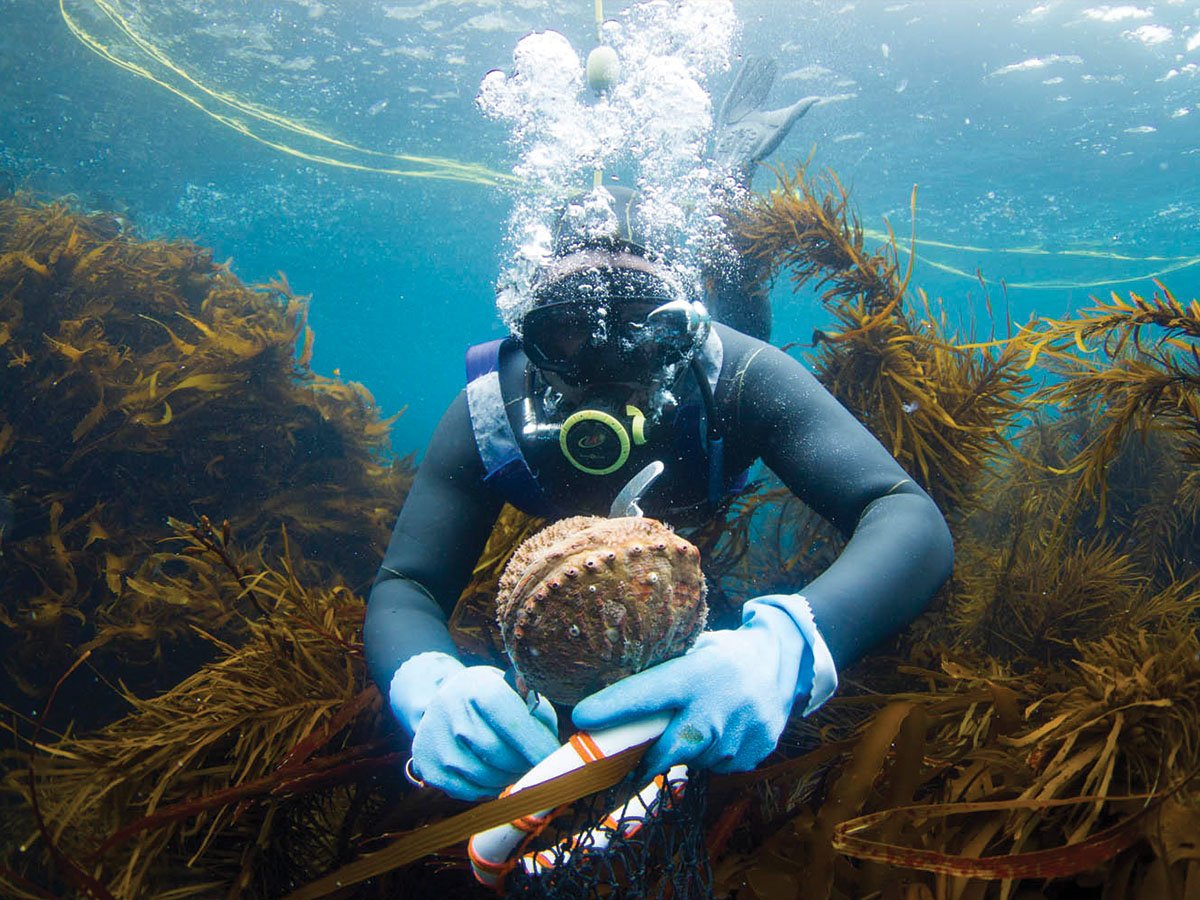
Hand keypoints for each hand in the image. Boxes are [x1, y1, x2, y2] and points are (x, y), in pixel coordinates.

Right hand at [389, 652, 559, 800]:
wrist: (442, 700)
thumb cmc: (490, 696)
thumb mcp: (514, 690)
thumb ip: (538, 712)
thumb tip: (554, 749)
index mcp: (478, 687)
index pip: (514, 723)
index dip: (538, 747)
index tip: (557, 761)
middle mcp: (451, 712)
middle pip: (501, 755)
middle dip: (525, 766)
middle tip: (538, 767)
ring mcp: (436, 742)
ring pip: (487, 778)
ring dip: (509, 780)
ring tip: (517, 769)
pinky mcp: (428, 767)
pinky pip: (471, 792)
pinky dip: (490, 790)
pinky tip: (496, 776)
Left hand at [571, 596, 835, 775]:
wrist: (784, 659)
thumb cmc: (725, 655)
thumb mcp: (695, 653)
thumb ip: (665, 677)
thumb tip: (615, 701)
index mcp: (694, 674)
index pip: (645, 694)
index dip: (611, 708)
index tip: (581, 718)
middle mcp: (716, 706)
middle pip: (669, 749)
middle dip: (647, 760)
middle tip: (631, 763)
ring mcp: (740, 731)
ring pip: (697, 760)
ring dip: (688, 752)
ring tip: (700, 725)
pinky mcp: (756, 749)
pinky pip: (722, 765)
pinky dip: (715, 754)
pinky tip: (724, 731)